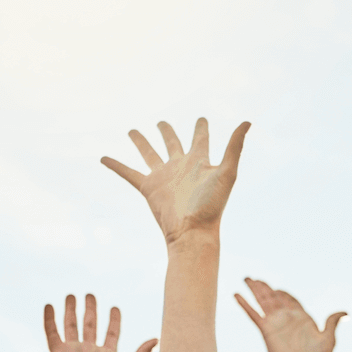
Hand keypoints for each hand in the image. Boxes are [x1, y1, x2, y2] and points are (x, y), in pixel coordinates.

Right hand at [46, 293, 155, 351]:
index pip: (111, 333)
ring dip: (71, 310)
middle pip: (91, 325)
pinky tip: (49, 306)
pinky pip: (53, 333)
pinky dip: (50, 320)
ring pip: (71, 326)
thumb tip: (157, 338)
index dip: (113, 320)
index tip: (115, 308)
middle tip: (90, 294)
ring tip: (71, 295)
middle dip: (91, 309)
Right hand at [102, 119, 248, 245]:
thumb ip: (235, 146)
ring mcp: (163, 177)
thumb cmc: (213, 205)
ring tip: (131, 131)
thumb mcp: (227, 172)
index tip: (201, 119)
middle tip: (161, 122)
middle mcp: (180, 167)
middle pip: (172, 143)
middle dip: (166, 132)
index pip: (200, 139)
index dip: (200, 128)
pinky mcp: (148, 188)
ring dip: (140, 142)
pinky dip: (116, 165)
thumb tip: (248, 121)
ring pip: (149, 154)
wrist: (193, 232)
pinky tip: (103, 158)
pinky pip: (128, 173)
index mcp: (199, 162)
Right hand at [236, 278, 345, 351]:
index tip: (277, 288)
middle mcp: (286, 319)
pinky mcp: (266, 330)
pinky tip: (236, 294)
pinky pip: (253, 314)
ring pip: (263, 301)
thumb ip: (332, 322)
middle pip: (273, 298)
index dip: (283, 294)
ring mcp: (275, 323)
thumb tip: (344, 312)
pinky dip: (245, 304)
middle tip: (254, 279)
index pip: (290, 301)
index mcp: (301, 319)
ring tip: (247, 279)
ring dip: (254, 289)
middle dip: (264, 287)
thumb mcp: (328, 338)